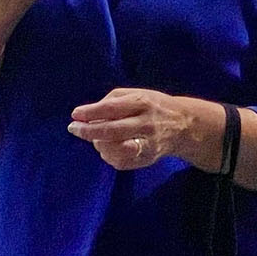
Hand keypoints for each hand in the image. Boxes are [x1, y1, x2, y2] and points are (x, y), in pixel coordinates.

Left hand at [69, 88, 205, 170]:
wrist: (183, 126)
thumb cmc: (152, 106)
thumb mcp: (136, 94)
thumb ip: (112, 101)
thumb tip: (87, 115)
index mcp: (142, 103)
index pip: (112, 109)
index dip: (91, 112)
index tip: (75, 114)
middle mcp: (146, 125)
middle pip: (113, 131)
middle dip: (89, 131)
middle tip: (73, 129)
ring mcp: (148, 145)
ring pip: (116, 150)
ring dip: (99, 144)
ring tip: (96, 138)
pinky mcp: (147, 160)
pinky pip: (120, 161)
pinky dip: (108, 155)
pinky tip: (108, 147)